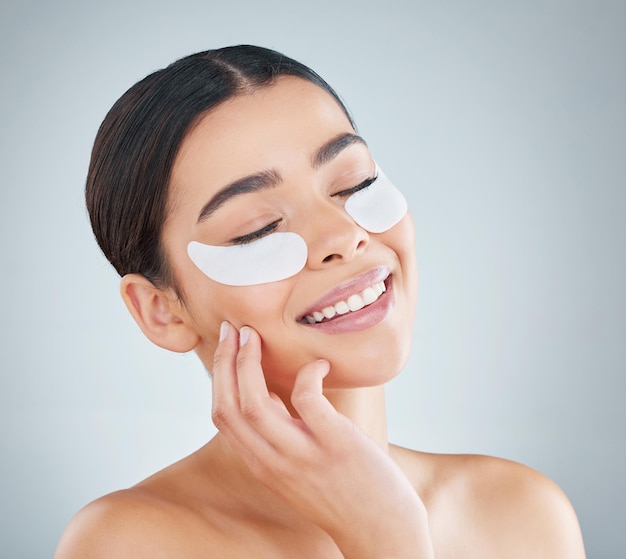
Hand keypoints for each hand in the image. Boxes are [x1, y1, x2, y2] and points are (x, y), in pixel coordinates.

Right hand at [211, 322, 433, 557]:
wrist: (380, 532)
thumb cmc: (341, 494)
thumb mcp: (294, 469)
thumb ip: (276, 437)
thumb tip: (269, 395)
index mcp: (261, 464)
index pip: (221, 416)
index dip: (218, 377)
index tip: (226, 346)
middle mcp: (273, 462)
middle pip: (228, 406)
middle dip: (224, 361)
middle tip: (232, 329)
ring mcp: (303, 454)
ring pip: (255, 403)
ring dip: (249, 362)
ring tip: (255, 335)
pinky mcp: (335, 444)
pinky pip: (308, 399)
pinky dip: (309, 374)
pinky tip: (320, 365)